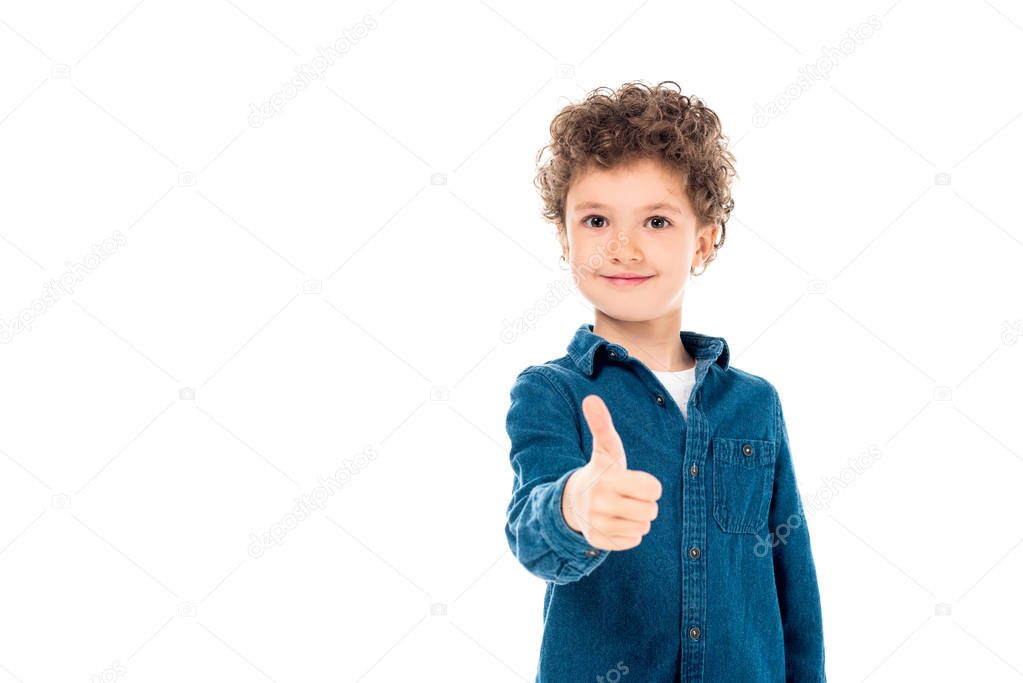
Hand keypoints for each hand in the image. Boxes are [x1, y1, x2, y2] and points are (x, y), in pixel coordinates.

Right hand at [561, 394, 662, 550]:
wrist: (571, 502)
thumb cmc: (599, 472)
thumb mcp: (604, 450)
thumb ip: (602, 425)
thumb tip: (591, 398)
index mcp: (607, 481)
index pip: (653, 489)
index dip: (650, 485)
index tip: (636, 482)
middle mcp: (601, 505)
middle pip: (651, 511)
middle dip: (645, 503)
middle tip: (628, 496)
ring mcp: (600, 526)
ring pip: (643, 527)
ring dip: (638, 518)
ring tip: (622, 508)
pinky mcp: (601, 542)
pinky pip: (633, 541)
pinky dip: (629, 533)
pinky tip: (616, 522)